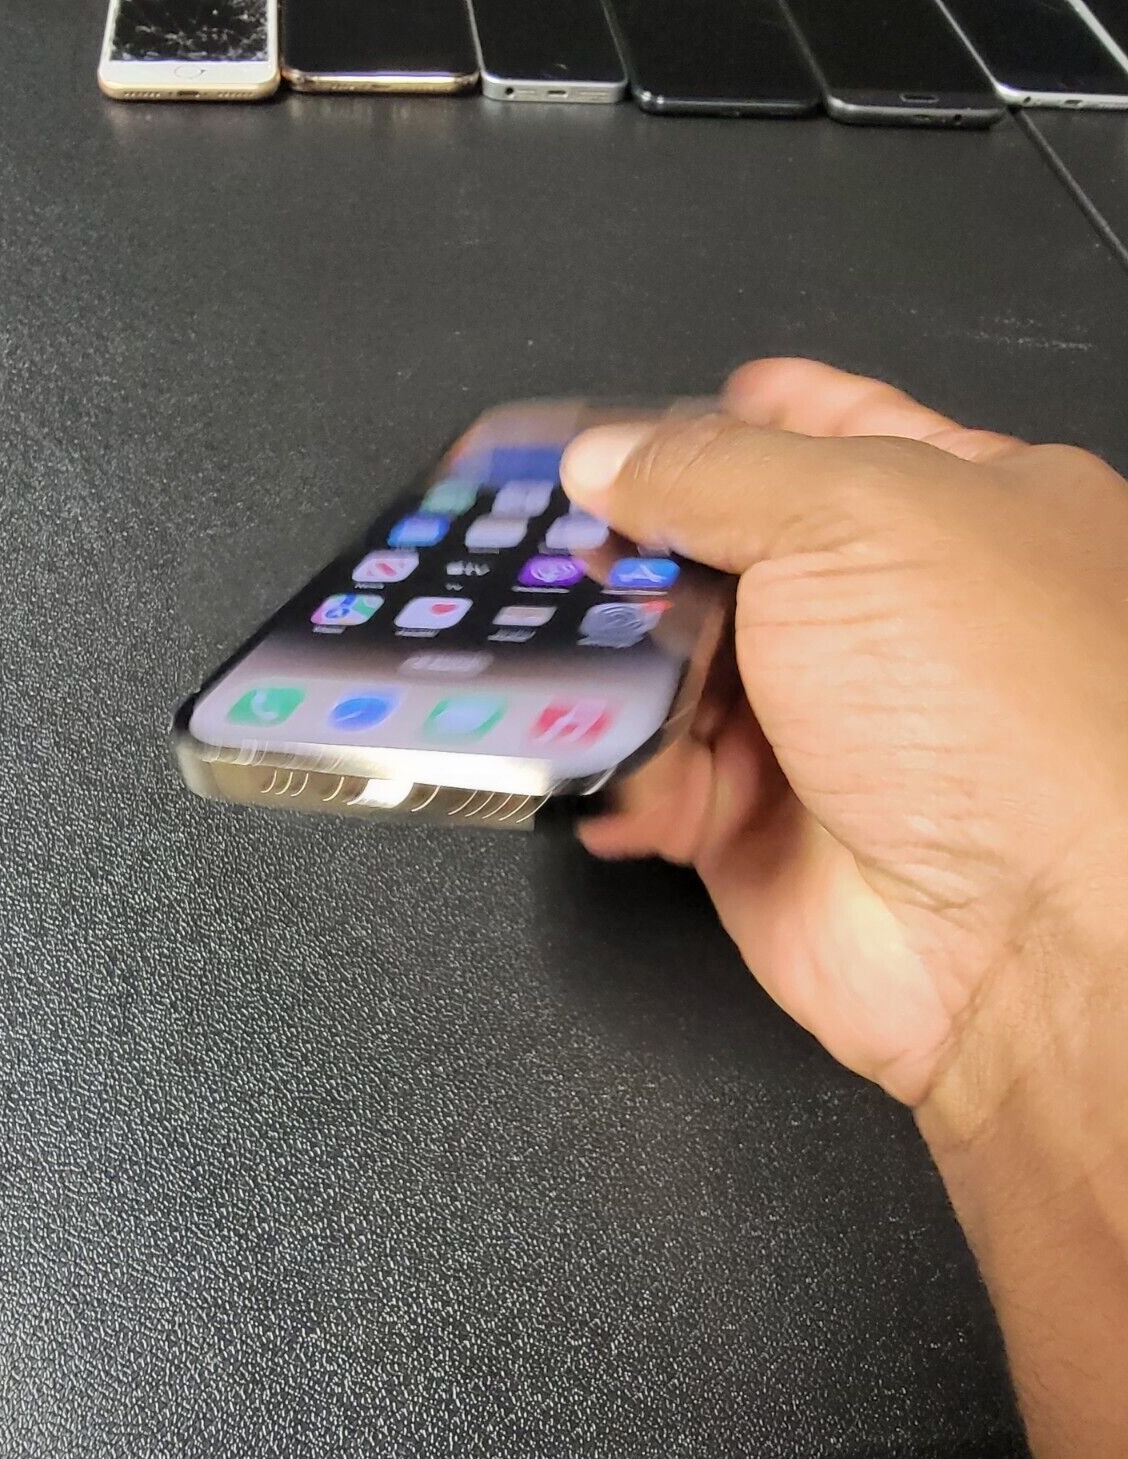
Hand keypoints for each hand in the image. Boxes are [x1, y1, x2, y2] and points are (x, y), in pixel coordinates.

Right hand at [561, 359, 1127, 1118]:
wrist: (1019, 934)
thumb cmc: (1002, 710)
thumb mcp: (848, 520)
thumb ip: (713, 473)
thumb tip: (609, 458)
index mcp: (953, 511)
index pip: (828, 434)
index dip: (738, 413)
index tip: (648, 414)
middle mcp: (887, 622)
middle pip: (728, 557)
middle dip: (639, 547)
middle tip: (559, 533)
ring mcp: (822, 729)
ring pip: (676, 673)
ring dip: (613, 663)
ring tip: (549, 642)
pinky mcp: (759, 830)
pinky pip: (656, 784)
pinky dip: (617, 773)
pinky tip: (593, 755)